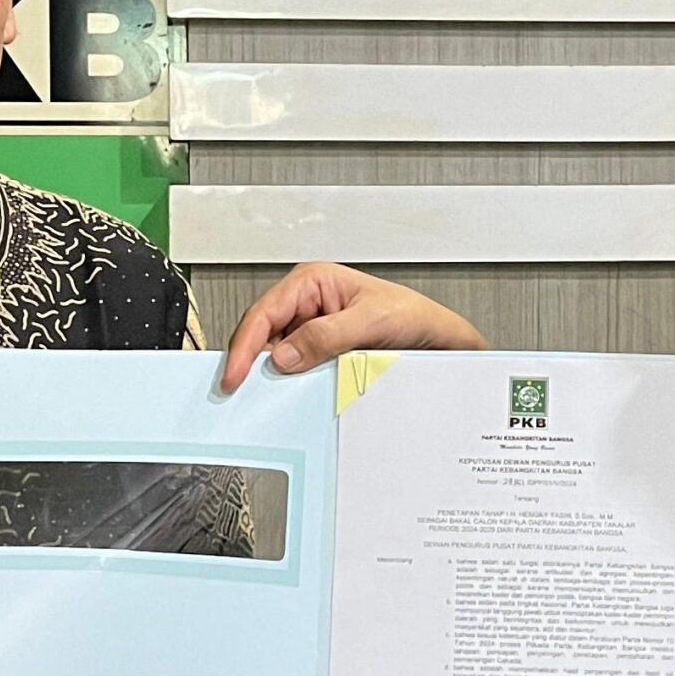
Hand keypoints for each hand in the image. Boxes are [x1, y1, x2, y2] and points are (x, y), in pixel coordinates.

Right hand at [219, 263, 484, 393]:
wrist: (439, 340)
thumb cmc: (413, 316)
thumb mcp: (371, 322)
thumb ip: (327, 336)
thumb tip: (286, 354)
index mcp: (312, 281)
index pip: (264, 313)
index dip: (245, 346)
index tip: (235, 374)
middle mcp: (307, 304)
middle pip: (262, 335)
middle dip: (253, 363)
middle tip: (243, 391)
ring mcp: (311, 329)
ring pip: (276, 355)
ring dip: (273, 375)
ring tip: (270, 394)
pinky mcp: (319, 352)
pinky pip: (295, 369)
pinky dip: (290, 383)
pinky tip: (293, 393)